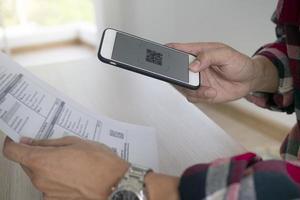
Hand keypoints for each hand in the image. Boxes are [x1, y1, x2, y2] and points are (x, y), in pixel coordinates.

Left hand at [3, 136, 128, 199]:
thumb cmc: (99, 162)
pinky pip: (48, 186)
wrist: (114, 184)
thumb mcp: (75, 142)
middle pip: (26, 163)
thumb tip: (32, 142)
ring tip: (68, 161)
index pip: (12, 152)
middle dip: (35, 154)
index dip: (12, 143)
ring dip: (47, 167)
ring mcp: (47, 192)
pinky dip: (55, 179)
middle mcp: (40, 179)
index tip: (17, 139)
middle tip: (53, 148)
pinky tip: (71, 173)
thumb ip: (49, 143)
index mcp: (42, 161)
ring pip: (38, 175)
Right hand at [168, 42, 277, 102]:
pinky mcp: (202, 92)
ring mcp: (197, 80)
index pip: (179, 50)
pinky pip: (192, 97)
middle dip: (177, 77)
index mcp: (198, 52)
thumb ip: (208, 56)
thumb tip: (192, 65)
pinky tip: (212, 93)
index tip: (161, 54)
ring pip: (183, 87)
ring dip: (193, 90)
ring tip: (209, 89)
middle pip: (176, 71)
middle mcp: (195, 67)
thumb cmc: (239, 63)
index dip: (168, 51)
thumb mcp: (226, 55)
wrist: (249, 81)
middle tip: (187, 80)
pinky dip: (200, 97)